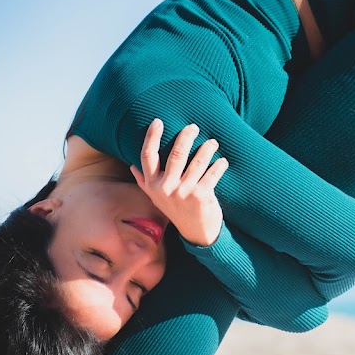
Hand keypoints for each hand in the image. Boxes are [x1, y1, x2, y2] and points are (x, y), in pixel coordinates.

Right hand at [130, 119, 228, 246]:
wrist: (197, 233)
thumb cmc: (177, 211)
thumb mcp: (157, 198)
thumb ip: (145, 182)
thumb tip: (131, 166)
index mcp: (153, 185)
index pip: (147, 156)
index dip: (151, 137)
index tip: (158, 121)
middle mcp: (166, 188)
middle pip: (176, 153)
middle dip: (186, 136)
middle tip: (193, 127)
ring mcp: (184, 193)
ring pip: (197, 161)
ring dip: (207, 148)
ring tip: (212, 142)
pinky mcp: (201, 196)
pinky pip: (212, 174)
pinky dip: (219, 165)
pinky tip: (222, 161)